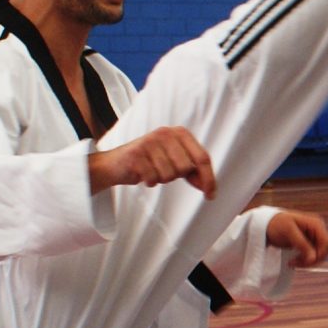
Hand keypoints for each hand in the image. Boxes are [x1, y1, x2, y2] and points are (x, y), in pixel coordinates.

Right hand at [90, 127, 215, 194]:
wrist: (116, 164)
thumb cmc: (150, 162)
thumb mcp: (175, 163)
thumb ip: (193, 172)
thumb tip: (209, 188)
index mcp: (180, 133)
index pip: (203, 157)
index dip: (209, 179)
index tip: (211, 195)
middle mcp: (166, 133)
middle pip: (186, 167)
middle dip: (176, 176)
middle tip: (163, 170)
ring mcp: (150, 142)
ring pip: (169, 175)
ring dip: (161, 178)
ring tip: (152, 170)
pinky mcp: (136, 154)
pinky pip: (153, 179)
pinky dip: (149, 182)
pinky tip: (143, 174)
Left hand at [264, 210, 327, 266]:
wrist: (266, 224)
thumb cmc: (276, 224)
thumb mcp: (288, 232)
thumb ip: (302, 244)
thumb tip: (313, 258)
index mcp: (316, 223)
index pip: (327, 243)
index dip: (320, 254)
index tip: (305, 261)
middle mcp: (318, 229)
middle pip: (325, 250)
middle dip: (313, 260)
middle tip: (297, 263)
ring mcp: (314, 236)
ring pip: (319, 255)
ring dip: (308, 262)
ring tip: (292, 262)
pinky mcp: (309, 243)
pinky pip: (313, 256)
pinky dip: (305, 261)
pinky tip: (294, 261)